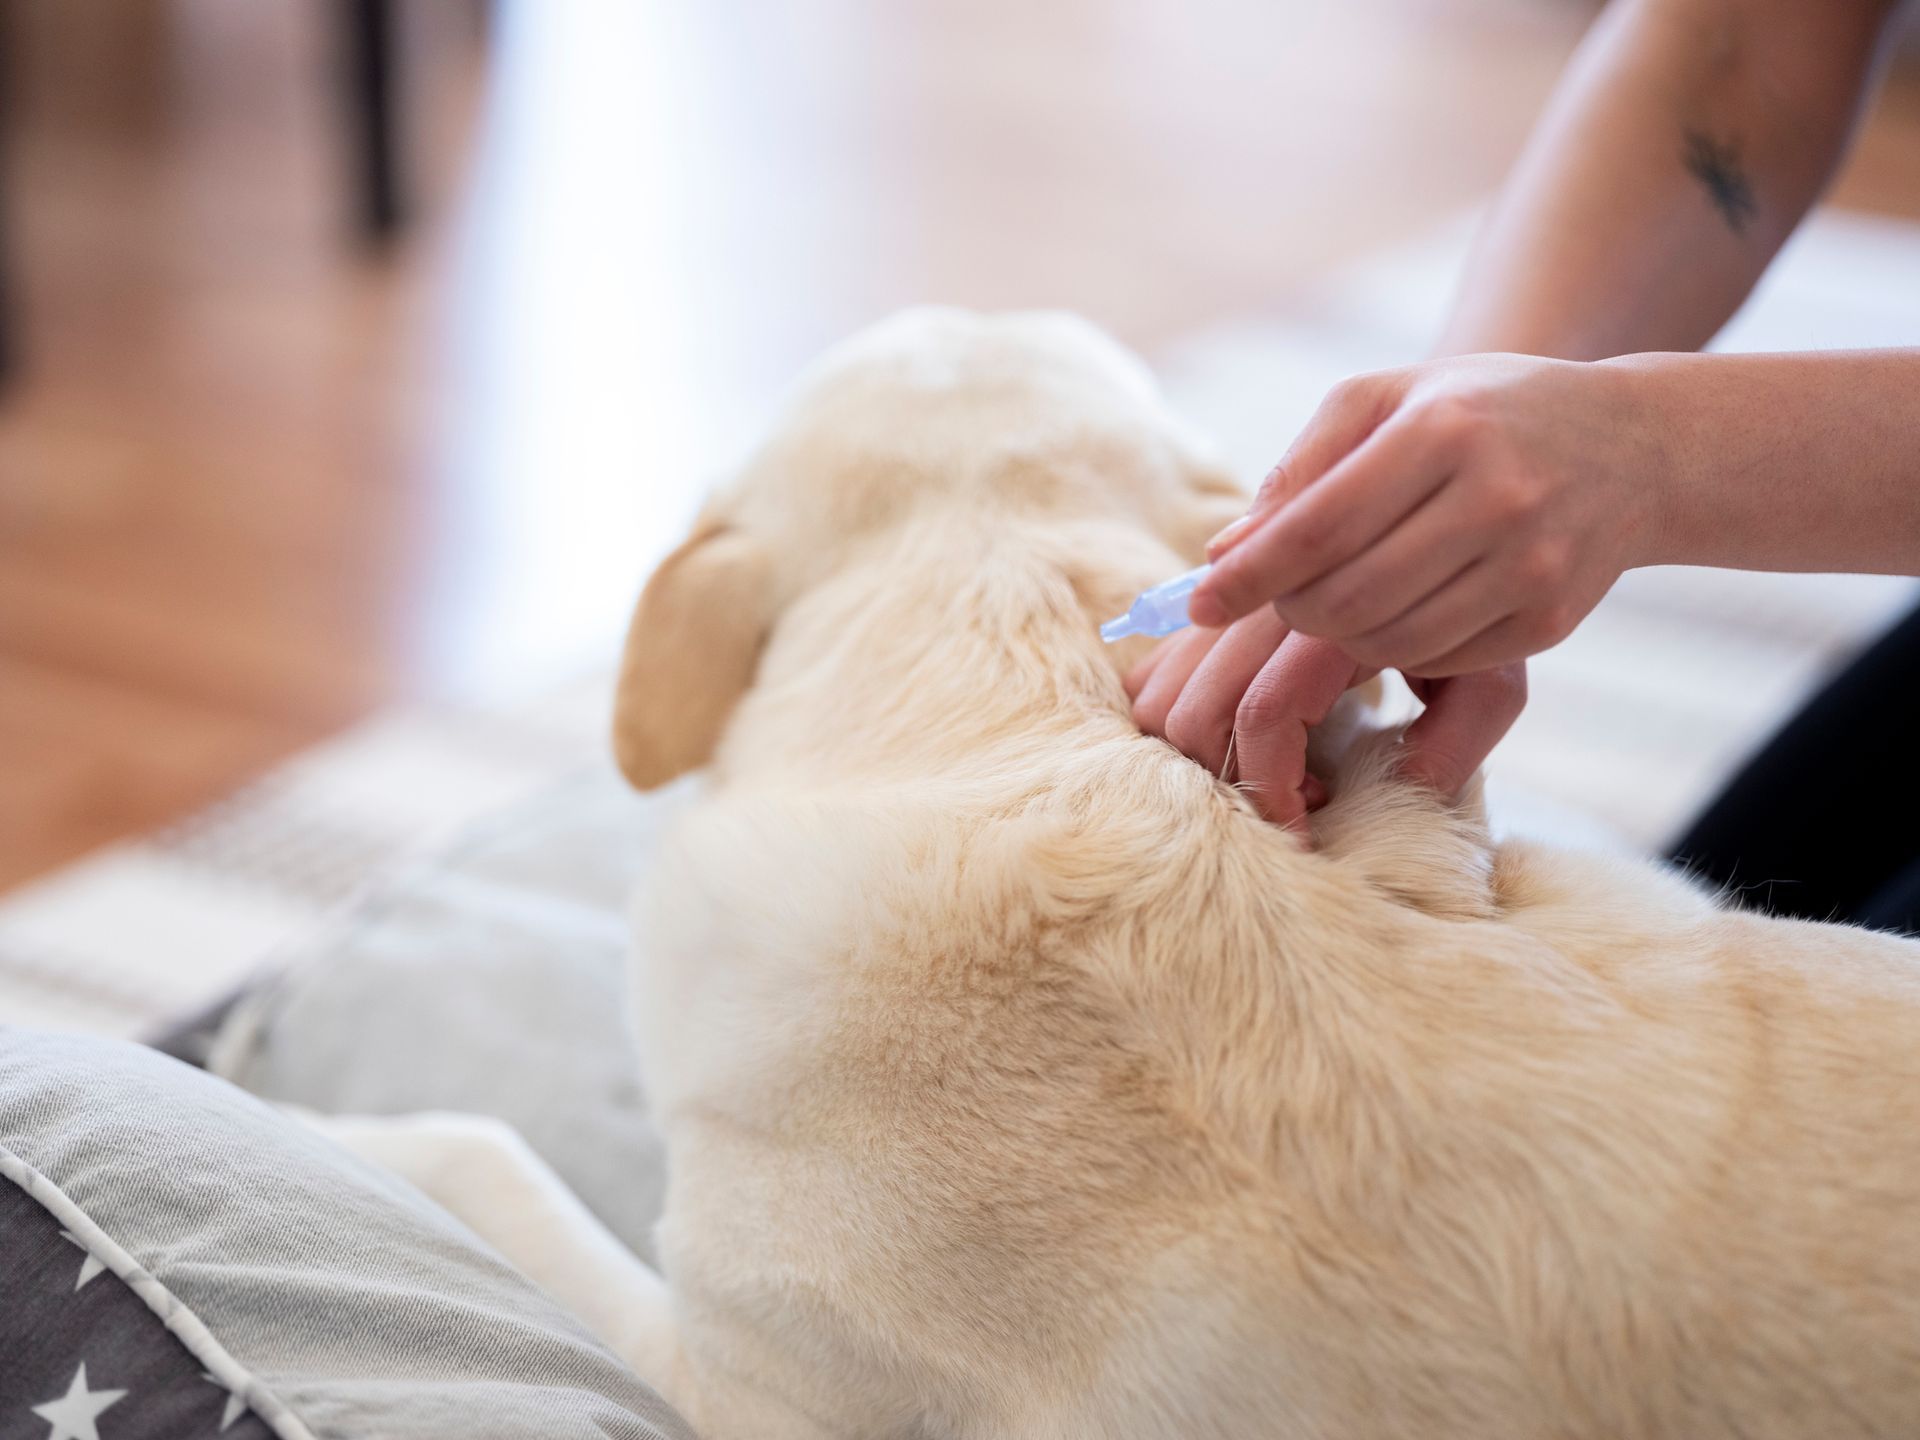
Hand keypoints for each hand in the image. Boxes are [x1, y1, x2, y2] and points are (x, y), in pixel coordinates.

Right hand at [1124, 607, 1524, 829]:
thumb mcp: (1490, 682)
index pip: (1264, 712)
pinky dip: (1173, 720)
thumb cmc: (1475, 625)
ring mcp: (1231, 607)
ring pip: (1159, 696)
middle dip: (1230, 783)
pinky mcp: (1210, 615)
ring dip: (1199, 757)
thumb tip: (1389, 802)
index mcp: (1332, 619)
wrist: (1450, 536)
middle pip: (1193, 711)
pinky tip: (1236, 737)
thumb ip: (1454, 744)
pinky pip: (1150, 675)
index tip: (1305, 837)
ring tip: (1271, 770)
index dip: (1273, 790)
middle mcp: (1267, 603)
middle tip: (1293, 806)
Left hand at [1188, 354, 1662, 675]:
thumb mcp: (1387, 401)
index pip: (1317, 525)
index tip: (1198, 601)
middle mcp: (1495, 498)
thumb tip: (1227, 553)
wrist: (1630, 446)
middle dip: (1289, 608)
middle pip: (1345, 596)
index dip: (1249, 573)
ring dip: (1336, 634)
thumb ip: (1302, 469)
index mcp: (1443, 430)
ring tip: (1336, 598)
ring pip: (1385, 640)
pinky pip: (1437, 659)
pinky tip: (1399, 608)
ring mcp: (1530, 565)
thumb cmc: (1478, 412)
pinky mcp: (1550, 620)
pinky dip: (1396, 647)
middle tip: (1280, 595)